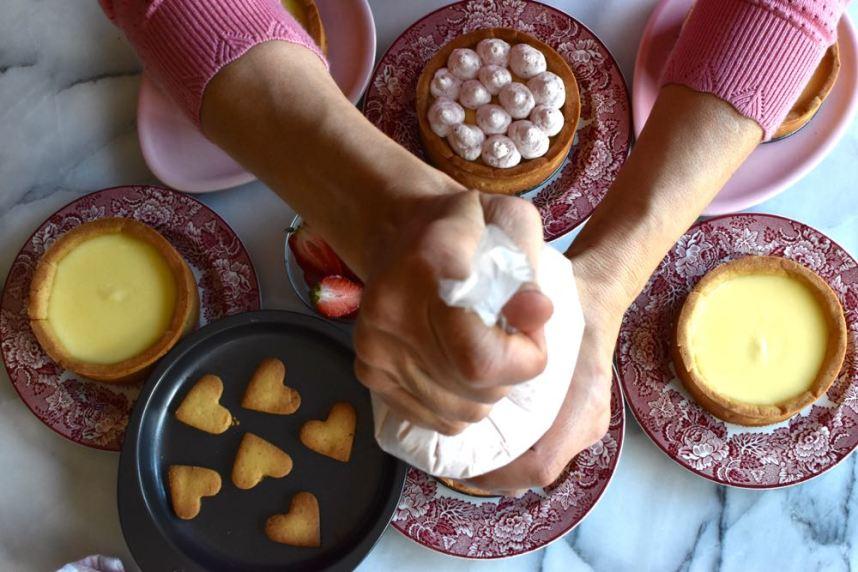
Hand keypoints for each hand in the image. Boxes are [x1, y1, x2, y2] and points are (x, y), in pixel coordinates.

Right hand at [353, 189, 553, 434]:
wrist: (400, 232)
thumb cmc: (468, 227)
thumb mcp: (511, 222)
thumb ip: (528, 269)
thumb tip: (538, 314)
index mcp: (429, 266)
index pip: (481, 357)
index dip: (524, 356)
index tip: (528, 326)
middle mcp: (391, 311)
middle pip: (477, 390)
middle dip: (511, 372)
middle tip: (506, 333)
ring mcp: (374, 347)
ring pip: (461, 413)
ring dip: (486, 389)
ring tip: (480, 345)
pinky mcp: (368, 371)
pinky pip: (435, 420)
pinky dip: (460, 402)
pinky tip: (456, 362)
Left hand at [466, 255, 624, 493]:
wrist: (597, 296)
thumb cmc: (566, 304)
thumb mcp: (537, 319)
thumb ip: (512, 342)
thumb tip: (473, 366)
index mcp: (583, 404)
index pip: (540, 465)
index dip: (498, 473)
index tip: (461, 462)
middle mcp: (589, 422)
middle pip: (536, 472)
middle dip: (493, 472)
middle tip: (452, 459)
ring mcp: (587, 425)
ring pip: (539, 465)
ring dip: (502, 465)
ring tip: (464, 450)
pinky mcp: (580, 421)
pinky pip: (544, 451)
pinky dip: (514, 452)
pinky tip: (486, 437)